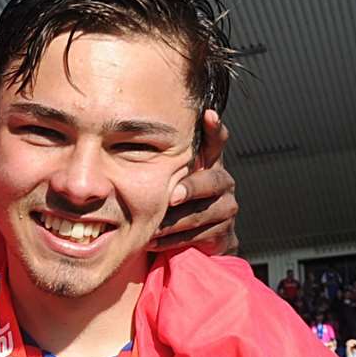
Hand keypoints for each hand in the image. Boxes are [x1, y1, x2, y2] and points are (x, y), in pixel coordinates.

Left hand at [153, 110, 236, 255]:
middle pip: (213, 181)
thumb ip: (161, 164)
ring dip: (174, 222)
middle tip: (172, 197)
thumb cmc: (174, 203)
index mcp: (209, 164)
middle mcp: (222, 182)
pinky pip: (198, 236)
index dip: (214, 129)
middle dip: (191, 188)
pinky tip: (155, 241)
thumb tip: (129, 146)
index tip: (208, 115)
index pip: (216, 142)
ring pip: (202, 213)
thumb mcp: (168, 181)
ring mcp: (226, 207)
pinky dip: (173, 240)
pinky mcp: (224, 232)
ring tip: (152, 228)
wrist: (194, 241)